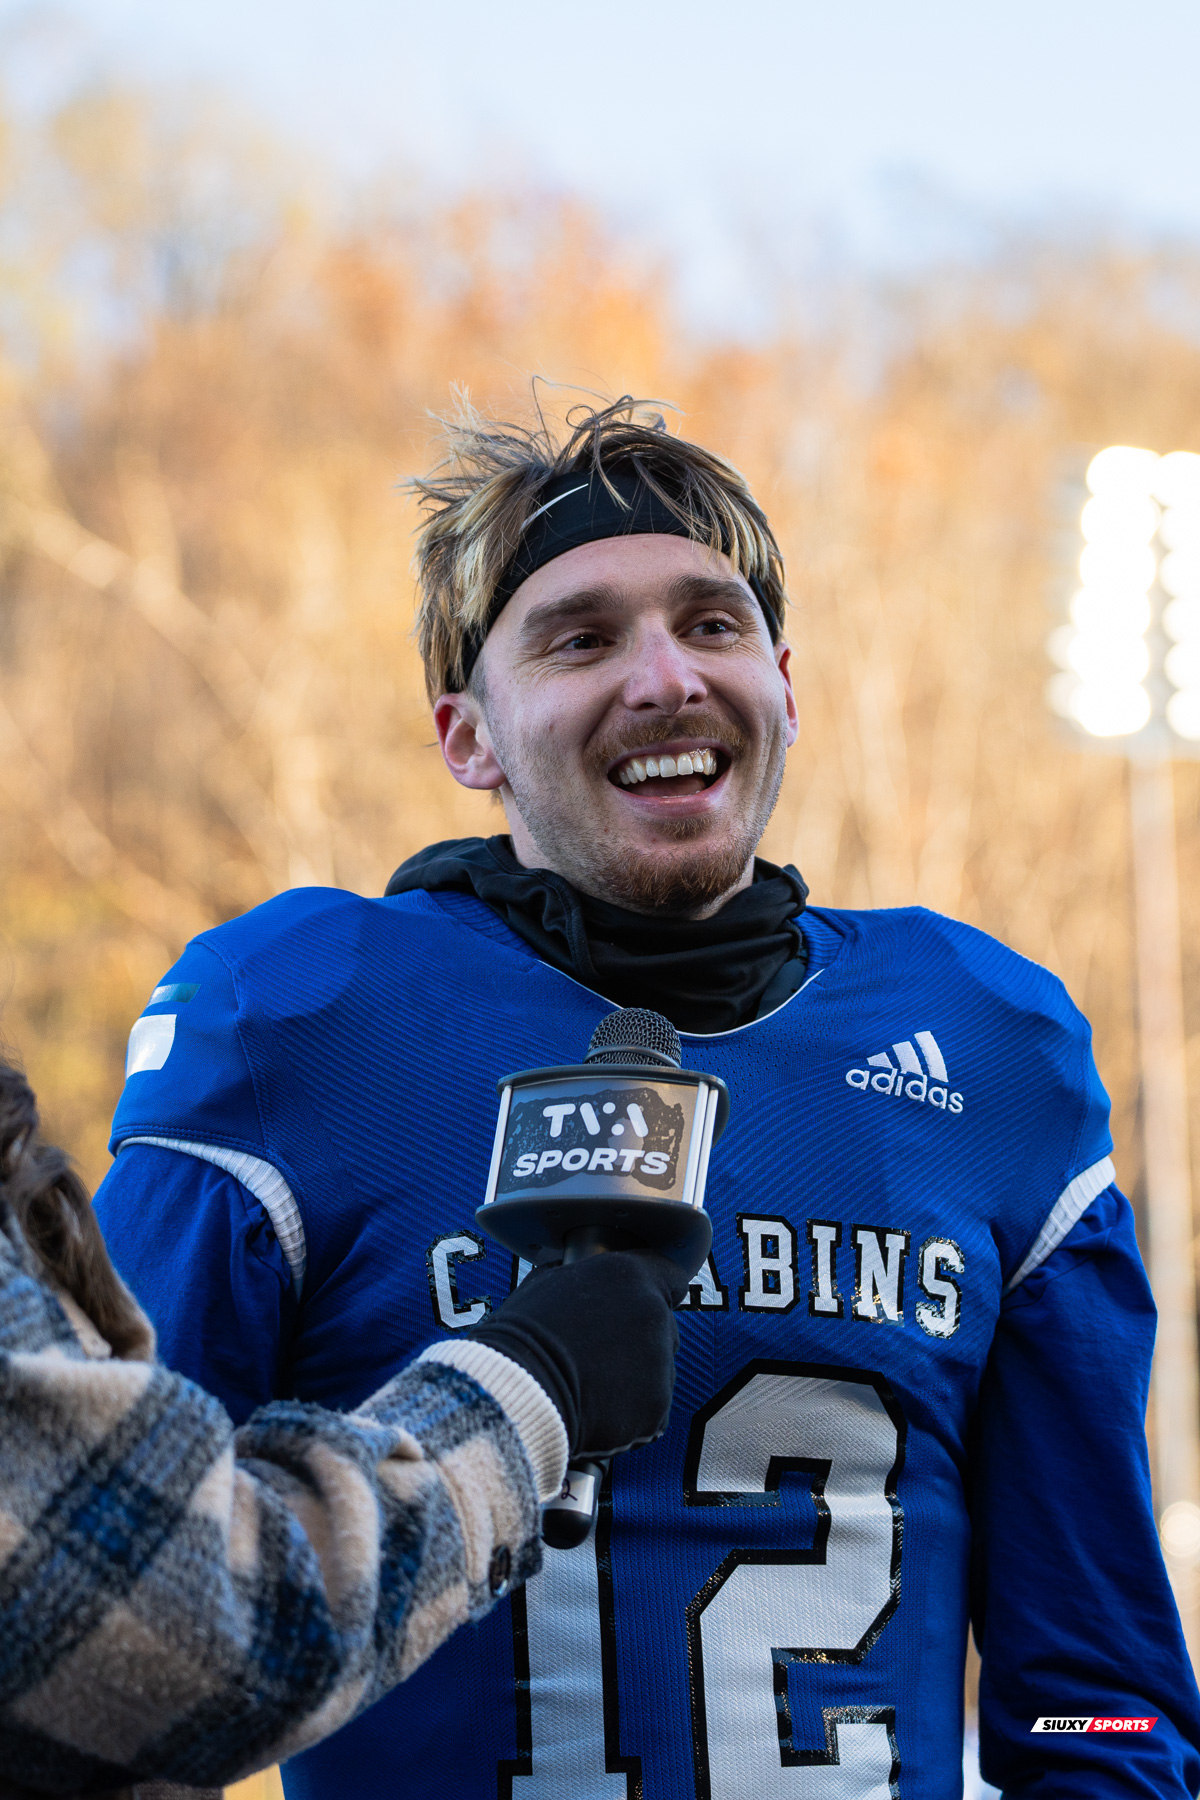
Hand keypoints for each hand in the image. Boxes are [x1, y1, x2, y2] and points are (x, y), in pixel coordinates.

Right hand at [468, 1251, 686, 1458]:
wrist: (516, 1393)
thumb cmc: (522, 1337)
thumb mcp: (547, 1282)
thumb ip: (581, 1276)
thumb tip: (578, 1277)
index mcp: (632, 1277)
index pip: (669, 1275)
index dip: (653, 1289)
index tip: (637, 1304)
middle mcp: (654, 1316)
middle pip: (662, 1326)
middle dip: (637, 1339)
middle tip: (599, 1352)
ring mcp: (659, 1366)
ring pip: (658, 1371)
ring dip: (634, 1377)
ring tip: (591, 1385)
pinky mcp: (656, 1410)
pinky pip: (650, 1410)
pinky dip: (628, 1413)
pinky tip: (596, 1409)